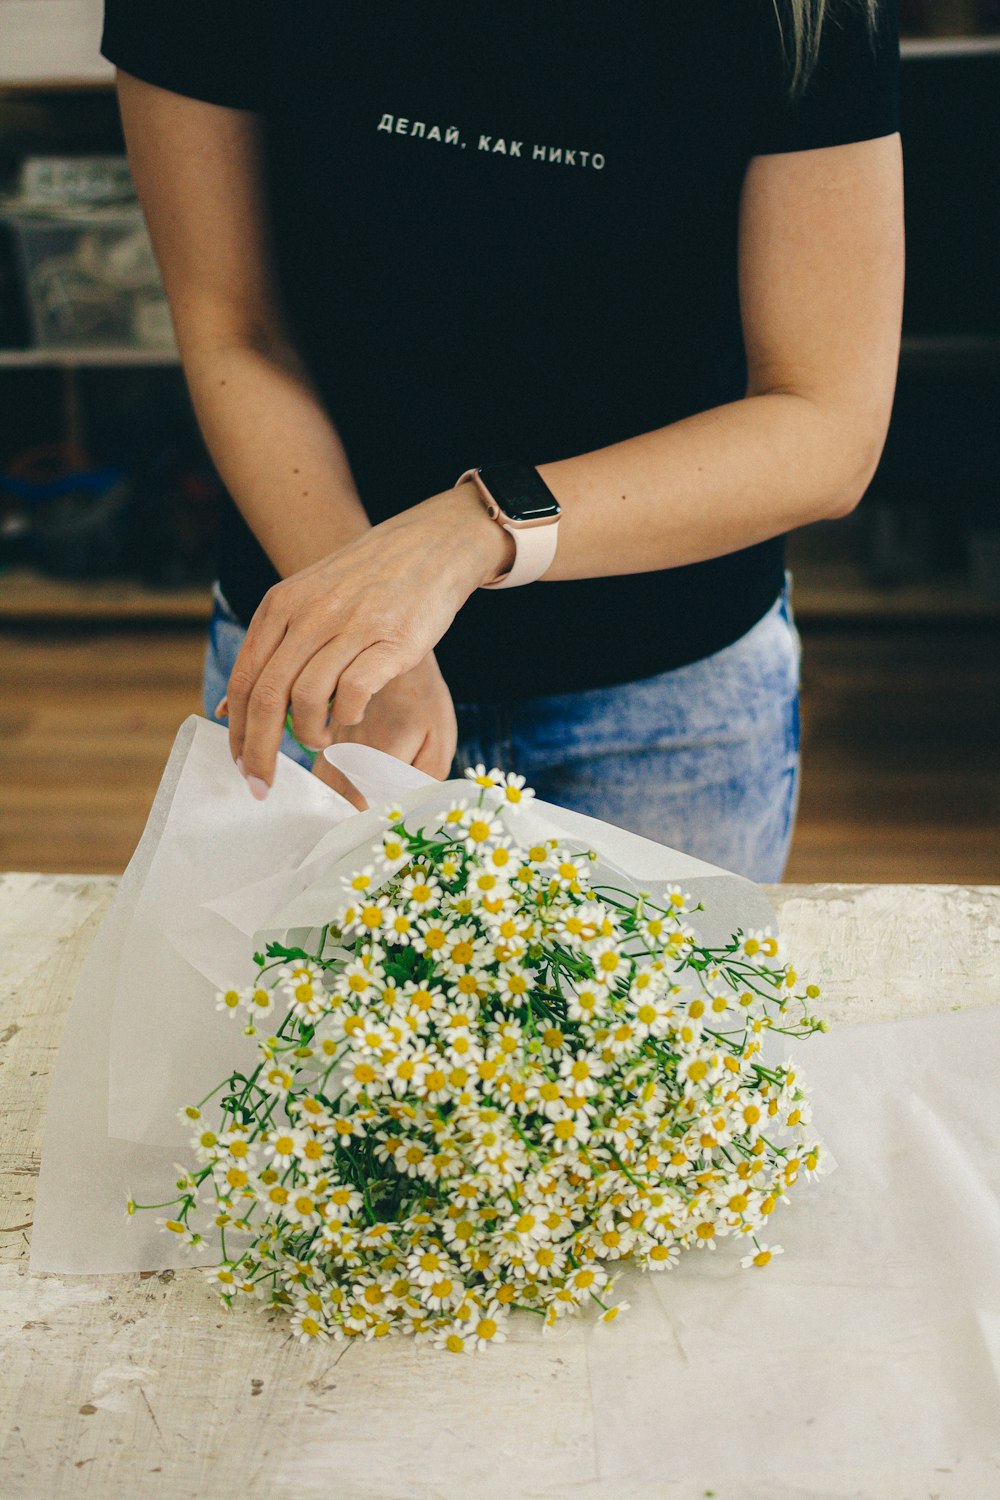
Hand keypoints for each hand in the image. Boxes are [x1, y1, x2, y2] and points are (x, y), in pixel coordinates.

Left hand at [226, 484, 510, 795]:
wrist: (428, 545)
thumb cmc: (366, 583)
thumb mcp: (306, 601)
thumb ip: (270, 650)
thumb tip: (229, 708)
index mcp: (281, 607)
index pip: (245, 679)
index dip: (239, 731)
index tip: (241, 766)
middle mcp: (309, 614)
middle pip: (268, 696)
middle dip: (259, 750)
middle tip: (262, 784)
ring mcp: (350, 626)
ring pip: (306, 698)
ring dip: (308, 734)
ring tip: (319, 741)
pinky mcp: (391, 642)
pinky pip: (353, 693)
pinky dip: (346, 715)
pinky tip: (352, 715)